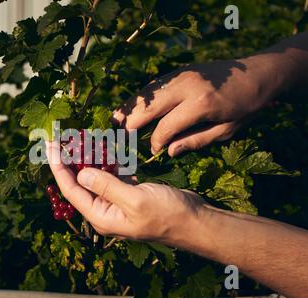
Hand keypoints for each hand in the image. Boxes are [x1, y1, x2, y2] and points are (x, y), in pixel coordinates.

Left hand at [47, 142, 204, 242]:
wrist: (195, 221)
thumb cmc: (167, 215)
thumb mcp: (135, 200)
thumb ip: (106, 186)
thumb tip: (80, 173)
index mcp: (101, 216)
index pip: (71, 190)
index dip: (58, 167)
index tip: (50, 145)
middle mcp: (104, 210)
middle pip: (79, 182)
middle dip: (69, 160)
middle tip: (62, 137)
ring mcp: (116, 201)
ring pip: (95, 176)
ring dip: (88, 157)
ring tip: (79, 137)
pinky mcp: (128, 192)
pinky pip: (111, 174)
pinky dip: (106, 160)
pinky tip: (102, 146)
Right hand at [112, 57, 283, 155]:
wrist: (257, 72)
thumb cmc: (245, 106)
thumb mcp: (226, 130)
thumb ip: (195, 141)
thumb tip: (168, 152)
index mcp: (200, 104)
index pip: (166, 127)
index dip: (156, 142)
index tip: (153, 152)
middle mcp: (186, 87)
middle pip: (149, 107)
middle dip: (130, 123)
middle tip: (116, 137)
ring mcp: (180, 75)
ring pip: (147, 93)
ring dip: (129, 107)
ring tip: (114, 121)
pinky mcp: (179, 71)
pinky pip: (154, 86)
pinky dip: (140, 98)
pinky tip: (130, 107)